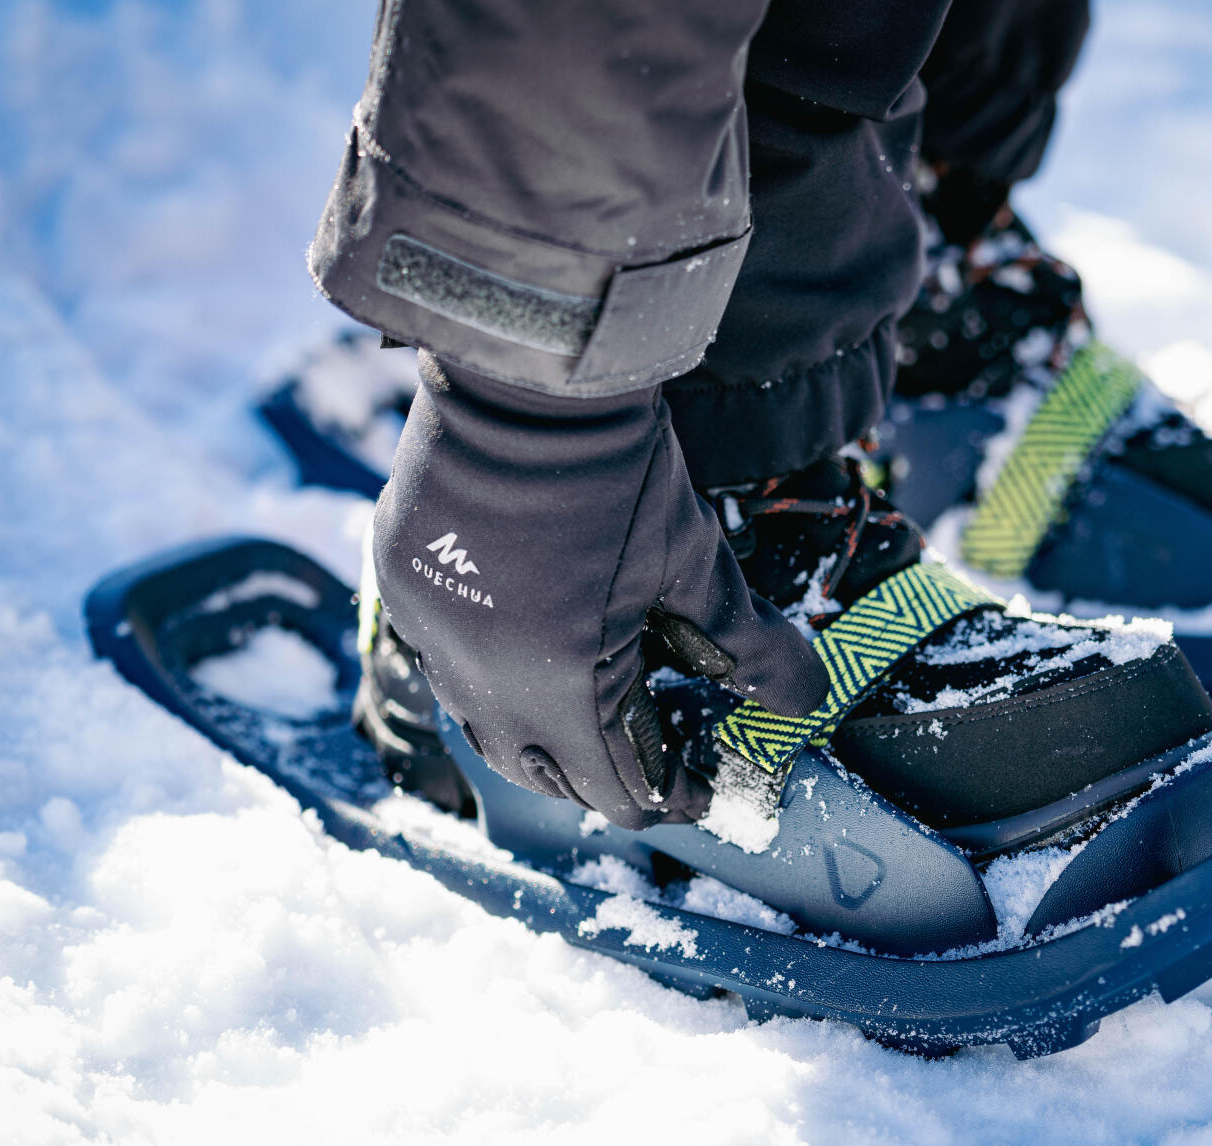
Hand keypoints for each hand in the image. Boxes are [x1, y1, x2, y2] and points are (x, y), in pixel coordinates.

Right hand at [372, 352, 828, 827]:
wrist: (528, 382)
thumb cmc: (619, 475)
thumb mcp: (696, 563)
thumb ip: (751, 645)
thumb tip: (808, 700)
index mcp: (562, 690)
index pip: (617, 787)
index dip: (669, 796)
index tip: (702, 788)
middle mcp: (484, 682)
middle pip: (542, 771)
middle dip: (602, 777)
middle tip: (652, 754)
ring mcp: (434, 637)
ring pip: (484, 726)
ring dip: (539, 735)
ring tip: (592, 713)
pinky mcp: (402, 589)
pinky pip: (444, 663)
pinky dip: (489, 675)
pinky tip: (526, 644)